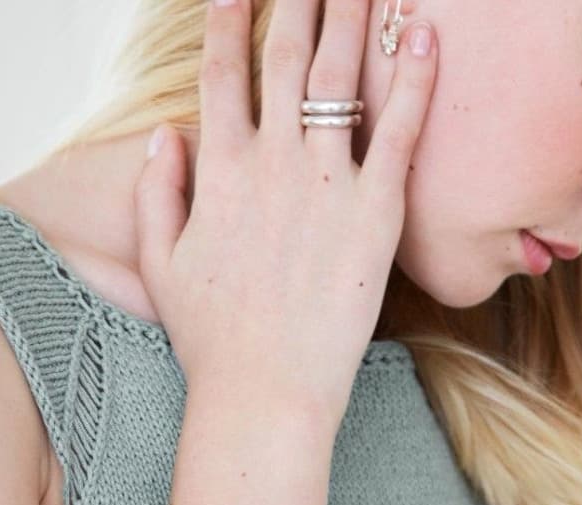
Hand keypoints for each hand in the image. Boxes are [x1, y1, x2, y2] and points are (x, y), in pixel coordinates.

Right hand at [133, 0, 438, 431]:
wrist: (264, 391)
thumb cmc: (212, 338)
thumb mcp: (163, 264)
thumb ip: (158, 192)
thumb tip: (165, 135)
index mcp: (218, 170)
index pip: (223, 72)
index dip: (230, 18)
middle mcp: (270, 161)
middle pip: (285, 55)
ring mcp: (325, 183)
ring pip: (340, 76)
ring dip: (354, 14)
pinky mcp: (375, 213)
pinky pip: (397, 132)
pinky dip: (412, 81)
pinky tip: (423, 35)